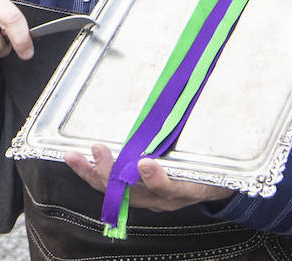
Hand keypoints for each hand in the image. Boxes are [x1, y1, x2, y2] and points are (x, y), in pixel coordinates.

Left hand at [64, 143, 232, 211]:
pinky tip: (76, 159)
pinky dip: (92, 174)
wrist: (216, 185)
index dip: (158, 179)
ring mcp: (149, 198)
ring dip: (93, 174)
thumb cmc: (216, 163)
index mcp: (189, 187)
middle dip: (112, 173)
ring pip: (116, 194)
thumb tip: (195, 92)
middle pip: (135, 194)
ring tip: (74, 156)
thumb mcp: (218, 152)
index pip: (172, 188)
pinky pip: (110, 189)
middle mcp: (165, 198)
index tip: (145, 163)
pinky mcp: (136, 195)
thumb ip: (210, 131)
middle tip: (99, 150)